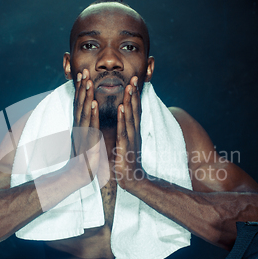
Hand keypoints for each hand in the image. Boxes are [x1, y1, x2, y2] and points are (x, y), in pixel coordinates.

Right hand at [71, 69, 108, 187]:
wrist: (79, 176)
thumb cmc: (84, 158)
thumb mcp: (85, 139)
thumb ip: (86, 128)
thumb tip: (88, 117)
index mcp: (79, 126)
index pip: (79, 104)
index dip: (80, 89)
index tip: (82, 75)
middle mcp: (78, 127)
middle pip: (79, 104)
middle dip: (81, 87)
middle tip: (83, 71)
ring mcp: (81, 134)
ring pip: (83, 111)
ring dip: (85, 96)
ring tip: (88, 81)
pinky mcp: (87, 142)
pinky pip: (90, 126)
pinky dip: (91, 113)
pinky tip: (93, 103)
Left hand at [114, 76, 144, 191]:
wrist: (132, 180)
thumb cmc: (127, 161)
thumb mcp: (127, 143)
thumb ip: (126, 131)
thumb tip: (124, 120)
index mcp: (133, 131)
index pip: (135, 110)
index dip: (134, 95)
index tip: (133, 81)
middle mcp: (134, 132)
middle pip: (135, 110)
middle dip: (134, 93)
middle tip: (134, 78)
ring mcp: (131, 139)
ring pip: (131, 117)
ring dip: (130, 101)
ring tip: (129, 87)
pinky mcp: (125, 147)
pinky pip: (124, 130)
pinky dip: (123, 118)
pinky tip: (122, 108)